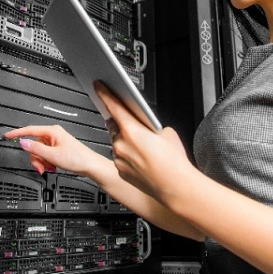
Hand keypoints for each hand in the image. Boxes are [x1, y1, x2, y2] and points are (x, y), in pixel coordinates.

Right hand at [4, 124, 100, 175]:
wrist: (89, 165)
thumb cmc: (77, 158)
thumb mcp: (52, 155)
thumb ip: (36, 149)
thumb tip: (23, 142)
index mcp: (52, 131)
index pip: (30, 130)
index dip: (17, 133)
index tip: (7, 135)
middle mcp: (53, 134)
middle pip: (34, 144)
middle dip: (35, 157)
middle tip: (41, 166)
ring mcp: (56, 142)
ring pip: (39, 151)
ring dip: (41, 161)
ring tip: (49, 167)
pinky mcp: (58, 148)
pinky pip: (45, 154)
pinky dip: (46, 162)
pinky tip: (53, 166)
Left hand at [93, 81, 197, 205]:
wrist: (174, 187)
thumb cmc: (173, 161)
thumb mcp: (167, 132)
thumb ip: (151, 125)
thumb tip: (146, 126)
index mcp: (132, 130)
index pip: (114, 106)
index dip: (104, 94)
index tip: (98, 86)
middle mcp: (121, 144)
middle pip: (114, 125)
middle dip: (120, 122)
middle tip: (133, 123)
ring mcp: (119, 159)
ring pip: (116, 142)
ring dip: (124, 140)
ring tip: (143, 146)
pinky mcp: (120, 171)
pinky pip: (119, 157)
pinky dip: (127, 155)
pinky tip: (141, 159)